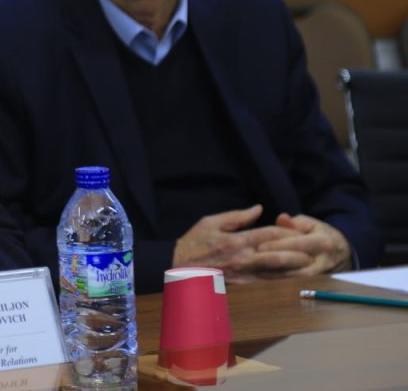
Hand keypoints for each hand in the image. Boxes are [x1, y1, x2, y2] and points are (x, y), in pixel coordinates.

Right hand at [173, 205, 308, 279]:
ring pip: (275, 273)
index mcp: (236, 240)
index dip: (287, 231)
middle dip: (299, 253)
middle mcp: (242, 258)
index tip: (301, 229)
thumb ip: (237, 216)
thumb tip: (258, 209)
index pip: (268, 233)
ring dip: (294, 269)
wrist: (177, 268)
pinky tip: (293, 279)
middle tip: (316, 251)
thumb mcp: (210, 222)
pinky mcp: (241, 286)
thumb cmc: (193, 242)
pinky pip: (266, 284)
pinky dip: (281, 281)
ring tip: (312, 266)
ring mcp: (243, 274)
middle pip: (277, 255)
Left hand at [255, 213, 352, 275]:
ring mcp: (321, 274)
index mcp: (323, 241)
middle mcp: (324, 260)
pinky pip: (295, 283)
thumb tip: (281, 218)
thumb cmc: (321, 234)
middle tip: (251, 260)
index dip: (278, 245)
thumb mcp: (311, 224)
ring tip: (253, 270)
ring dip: (273, 274)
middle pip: (295, 262)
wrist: (342, 255)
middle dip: (272, 262)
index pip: (299, 243)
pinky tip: (261, 277)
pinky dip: (279, 281)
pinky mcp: (316, 284)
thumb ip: (295, 223)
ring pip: (294, 276)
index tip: (259, 246)